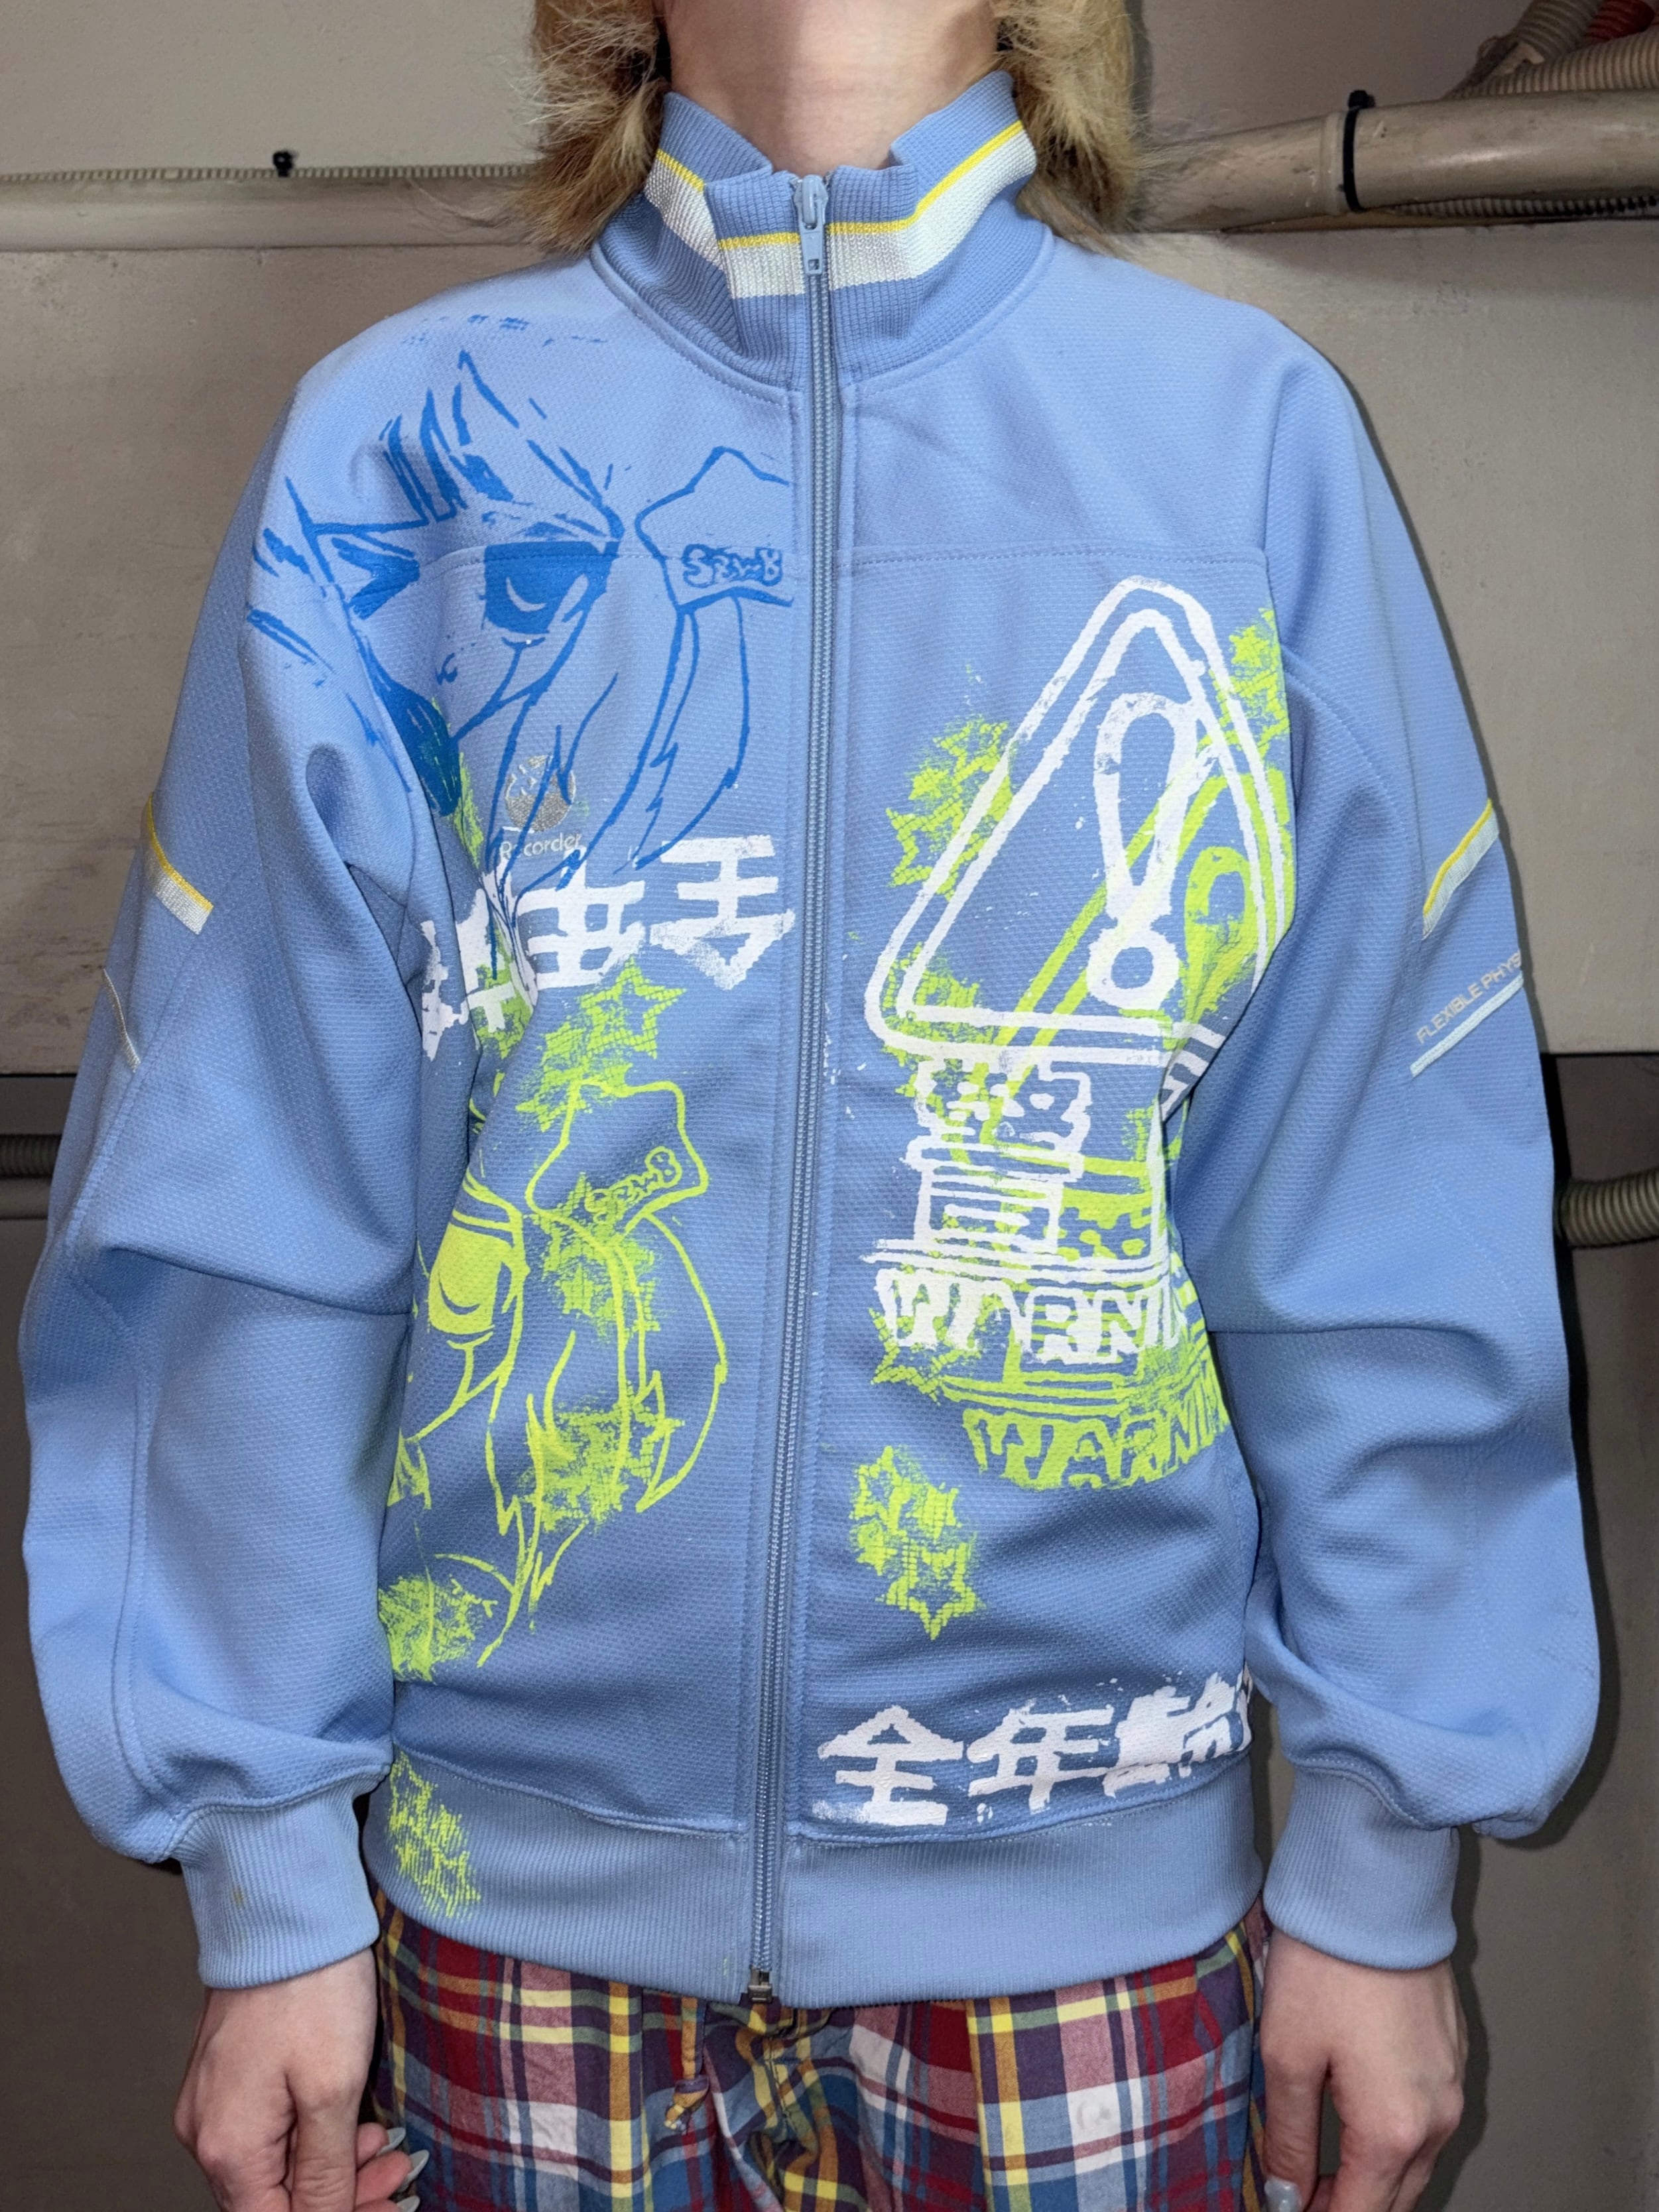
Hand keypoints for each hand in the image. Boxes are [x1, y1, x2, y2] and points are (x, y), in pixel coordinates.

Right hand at [174, 1950, 418, 2210]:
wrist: (287, 1910)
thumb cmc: (311, 1989)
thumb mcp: (333, 2089)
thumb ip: (324, 2173)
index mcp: (227, 2147)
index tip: (386, 2205)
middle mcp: (207, 2133)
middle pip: (272, 2200)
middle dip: (339, 2195)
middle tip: (396, 2175)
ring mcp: (214, 2103)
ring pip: (274, 2165)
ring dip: (332, 2166)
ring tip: (385, 2146)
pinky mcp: (231, 2076)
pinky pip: (269, 2129)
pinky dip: (312, 2135)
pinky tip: (353, 2124)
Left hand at [1259, 1929, 1465, 2211]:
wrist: (1375, 1891)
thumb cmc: (1327, 1966)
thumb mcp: (1287, 2056)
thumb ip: (1289, 2137)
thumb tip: (1286, 2192)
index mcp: (1395, 2129)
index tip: (1286, 2208)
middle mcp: (1438, 2118)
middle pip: (1396, 2197)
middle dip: (1349, 2204)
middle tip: (1299, 2193)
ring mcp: (1453, 2086)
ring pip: (1415, 2161)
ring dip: (1374, 2175)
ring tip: (1321, 2164)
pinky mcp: (1454, 2054)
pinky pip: (1428, 2120)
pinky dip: (1395, 2136)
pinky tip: (1356, 2117)